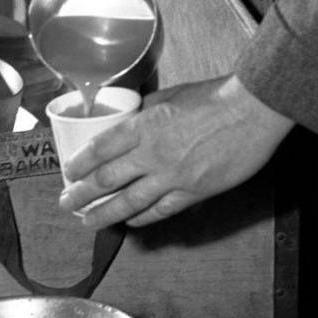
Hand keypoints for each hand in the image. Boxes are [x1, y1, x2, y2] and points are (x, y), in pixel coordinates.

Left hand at [58, 75, 293, 227]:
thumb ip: (148, 110)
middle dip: (82, 194)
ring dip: (105, 214)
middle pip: (107, 179)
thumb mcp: (172, 95)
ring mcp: (173, 177)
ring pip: (129, 202)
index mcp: (145, 125)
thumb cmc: (215, 97)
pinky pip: (161, 210)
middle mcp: (153, 154)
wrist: (252, 112)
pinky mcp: (193, 192)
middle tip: (66, 203)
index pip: (102, 149)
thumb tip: (133, 118)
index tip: (68, 172)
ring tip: (88, 222)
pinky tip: (130, 221)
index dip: (80, 163)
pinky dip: (142, 218)